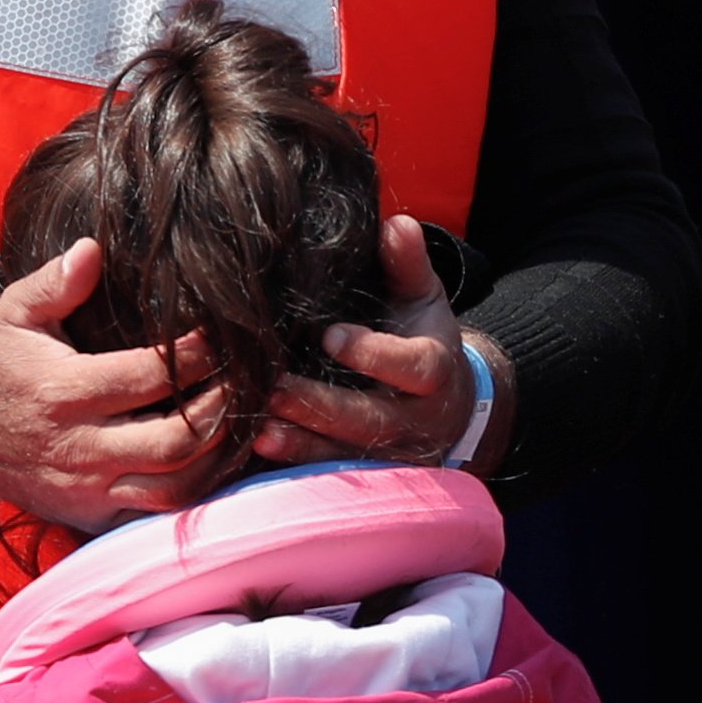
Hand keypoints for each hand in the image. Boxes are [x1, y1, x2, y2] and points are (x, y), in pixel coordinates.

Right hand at [0, 238, 225, 537]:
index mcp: (62, 393)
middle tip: (243, 381)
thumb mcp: (14, 314)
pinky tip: (215, 459)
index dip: (194, 356)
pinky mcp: (94, 516)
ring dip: (218, 456)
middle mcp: (78, 448)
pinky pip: (158, 515)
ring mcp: (89, 489)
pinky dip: (196, 491)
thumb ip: (54, 282)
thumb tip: (92, 248)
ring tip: (238, 420)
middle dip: (219, 410)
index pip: (147, 376)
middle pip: (174, 441)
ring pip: (175, 489)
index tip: (220, 336)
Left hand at [251, 215, 497, 472]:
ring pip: (348, 458)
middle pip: (373, 422)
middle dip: (323, 409)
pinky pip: (330, 479)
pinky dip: (295, 469)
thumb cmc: (419, 334)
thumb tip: (396, 224)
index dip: (374, 355)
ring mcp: (392, 456)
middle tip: (274, 390)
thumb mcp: (421, 296)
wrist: (444, 402)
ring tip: (259, 431)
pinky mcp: (366, 477)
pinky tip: (257, 454)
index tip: (330, 336)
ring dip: (302, 447)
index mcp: (434, 371)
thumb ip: (408, 263)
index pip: (414, 368)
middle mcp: (417, 421)